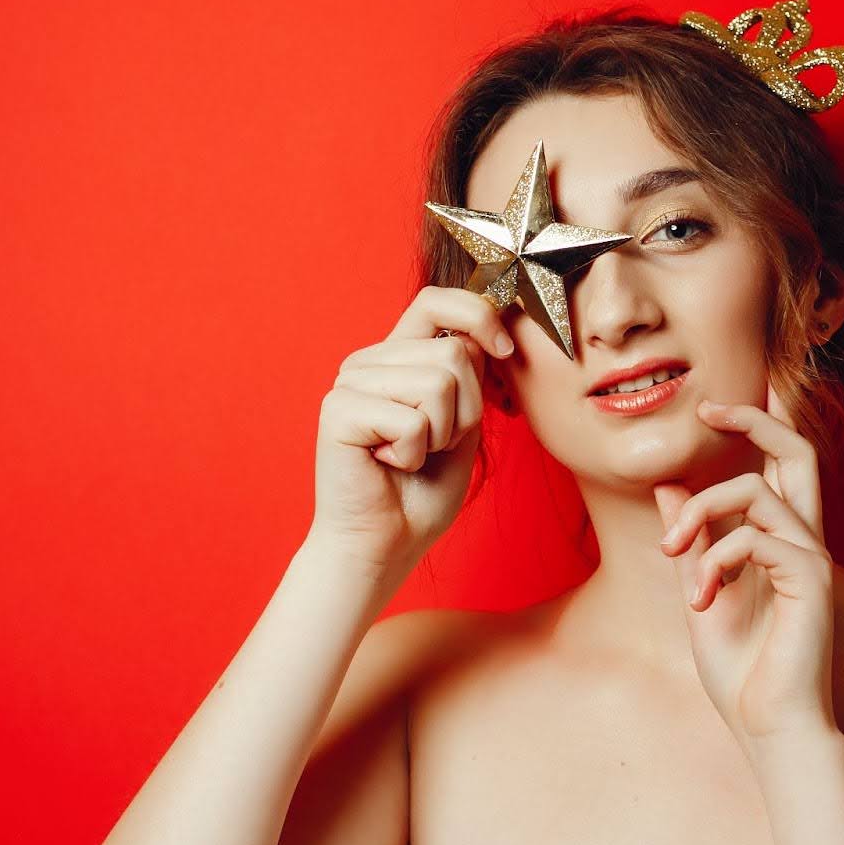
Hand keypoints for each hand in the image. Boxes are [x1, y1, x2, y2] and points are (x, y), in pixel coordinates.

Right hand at [308, 286, 514, 577]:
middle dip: (465, 409)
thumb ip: (471, 374)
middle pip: (453, 351)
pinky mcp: (338, 410)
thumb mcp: (463, 422)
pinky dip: (414, 454)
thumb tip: (493, 330)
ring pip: (438, 383)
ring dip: (441, 434)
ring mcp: (350, 382)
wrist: (385, 544)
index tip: (504, 350)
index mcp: (398, 355)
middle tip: (434, 444)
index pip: (438, 300)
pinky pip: (411, 420)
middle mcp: (370, 360)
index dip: (479, 315)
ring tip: (411, 455)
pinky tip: (389, 465)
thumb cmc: (423, 490)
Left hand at [654, 380, 836, 749]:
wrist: (768, 727)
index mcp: (780, 541)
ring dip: (698, 515)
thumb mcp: (699, 592)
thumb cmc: (742, 672)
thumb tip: (667, 489)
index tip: (710, 409)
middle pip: (797, 450)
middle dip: (754, 418)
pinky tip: (700, 599)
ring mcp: (812, 557)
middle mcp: (804, 541)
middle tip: (707, 410)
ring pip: (754, 490)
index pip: (780, 465)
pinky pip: (753, 538)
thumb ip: (690, 542)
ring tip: (674, 558)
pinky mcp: (811, 580)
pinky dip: (714, 560)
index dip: (755, 424)